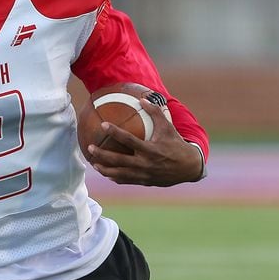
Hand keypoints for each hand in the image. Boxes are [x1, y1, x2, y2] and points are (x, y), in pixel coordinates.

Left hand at [85, 99, 204, 185]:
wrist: (188, 167)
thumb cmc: (176, 144)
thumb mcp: (168, 127)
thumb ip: (155, 112)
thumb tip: (142, 98)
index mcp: (150, 149)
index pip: (128, 139)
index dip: (115, 132)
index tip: (103, 124)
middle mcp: (145, 163)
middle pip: (118, 160)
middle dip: (102, 155)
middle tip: (90, 148)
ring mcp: (143, 174)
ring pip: (119, 174)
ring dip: (105, 169)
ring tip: (94, 164)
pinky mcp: (144, 181)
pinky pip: (126, 180)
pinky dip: (115, 177)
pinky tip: (107, 173)